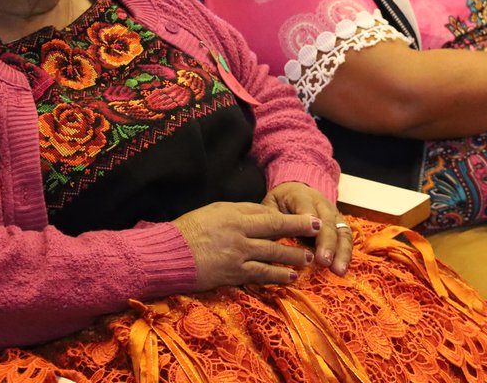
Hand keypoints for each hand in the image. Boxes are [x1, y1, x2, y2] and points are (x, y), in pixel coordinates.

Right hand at [172, 201, 321, 290]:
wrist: (167, 254)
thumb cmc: (190, 228)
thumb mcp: (216, 211)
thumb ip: (242, 212)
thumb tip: (265, 214)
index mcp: (235, 217)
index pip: (271, 217)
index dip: (294, 220)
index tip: (313, 220)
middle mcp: (239, 237)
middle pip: (275, 237)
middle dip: (299, 238)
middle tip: (318, 240)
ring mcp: (236, 258)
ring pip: (271, 258)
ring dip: (292, 259)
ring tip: (308, 260)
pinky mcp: (231, 275)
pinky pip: (259, 275)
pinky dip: (276, 276)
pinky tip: (289, 277)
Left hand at [263, 181, 352, 275]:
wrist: (294, 192)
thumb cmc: (279, 203)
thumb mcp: (270, 206)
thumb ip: (271, 221)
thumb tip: (267, 239)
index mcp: (301, 196)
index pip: (307, 209)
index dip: (310, 223)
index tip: (312, 234)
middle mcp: (322, 204)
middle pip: (328, 222)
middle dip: (327, 243)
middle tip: (324, 261)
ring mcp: (334, 214)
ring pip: (342, 231)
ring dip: (341, 251)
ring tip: (338, 270)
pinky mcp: (340, 225)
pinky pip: (346, 239)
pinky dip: (346, 254)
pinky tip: (342, 269)